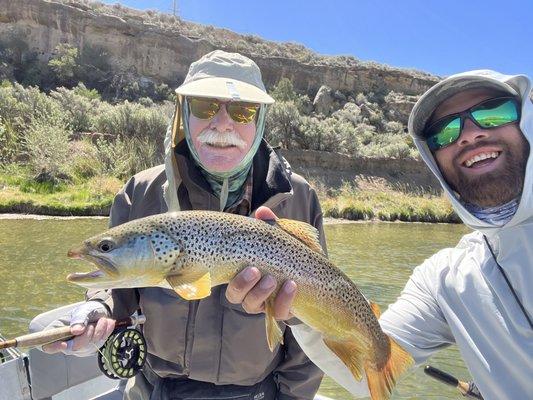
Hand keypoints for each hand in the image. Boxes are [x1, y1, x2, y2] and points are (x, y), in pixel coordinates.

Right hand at [42, 301, 114, 355]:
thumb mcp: (83, 310)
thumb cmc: (87, 310)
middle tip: (91, 325)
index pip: (49, 346)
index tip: (63, 343)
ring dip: (98, 331)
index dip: (53, 347)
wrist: (101, 311)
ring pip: (88, 347)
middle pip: (73, 348)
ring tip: (101, 320)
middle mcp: (67, 343)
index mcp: (58, 332)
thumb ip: (79, 319)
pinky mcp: (92, 348)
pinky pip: (100, 343)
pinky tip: (105, 324)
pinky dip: (105, 332)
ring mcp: (79, 348)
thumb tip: (76, 331)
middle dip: (85, 336)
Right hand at [225, 206, 296, 320]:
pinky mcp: (282, 311)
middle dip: (242, 284)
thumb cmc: (290, 253)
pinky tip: (292, 285)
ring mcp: (265, 304)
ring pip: (252, 305)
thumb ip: (271, 226)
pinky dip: (284, 300)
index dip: (228, 274)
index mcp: (243, 275)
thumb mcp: (282, 238)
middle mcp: (249, 292)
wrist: (315, 273)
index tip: (240, 263)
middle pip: (235, 296)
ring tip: (272, 279)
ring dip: (260, 293)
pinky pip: (279, 312)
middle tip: (255, 271)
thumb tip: (262, 212)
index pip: (227, 279)